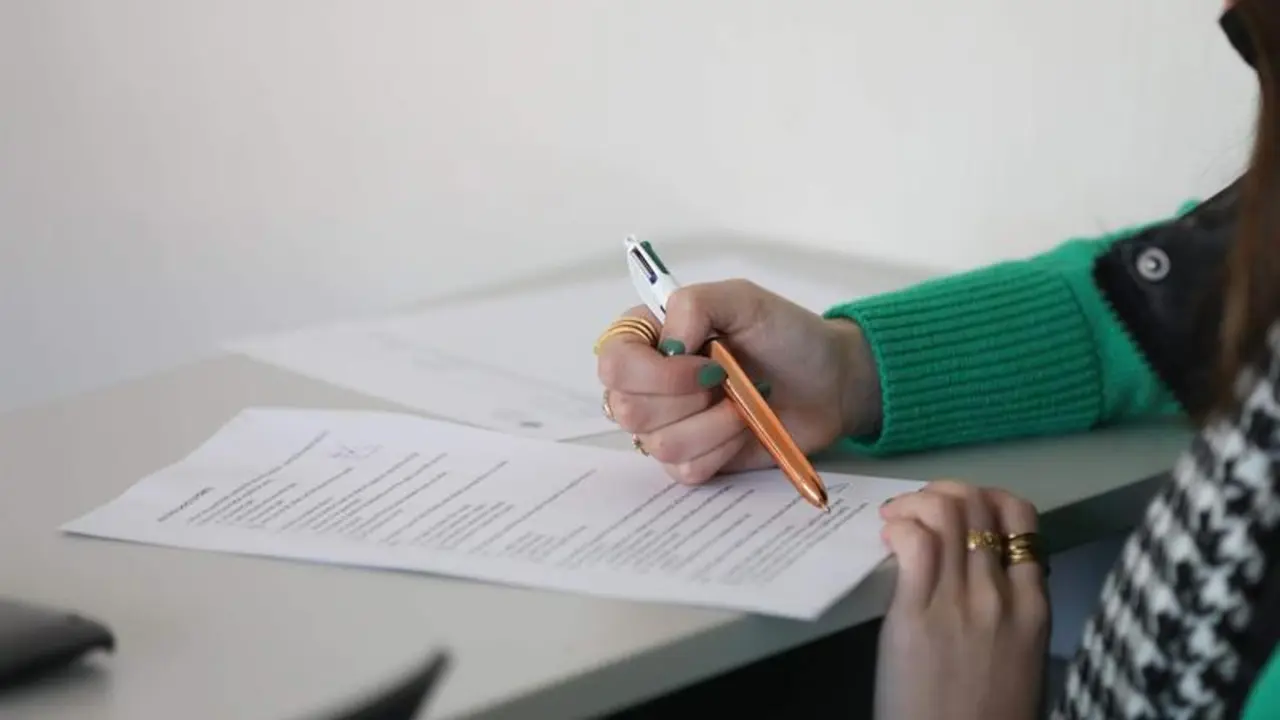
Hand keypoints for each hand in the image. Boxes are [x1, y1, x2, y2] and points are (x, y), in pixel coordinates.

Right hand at [595, 279, 880, 484]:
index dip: (653, 372)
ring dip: (713, 425)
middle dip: (688, 398)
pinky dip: (722, 449)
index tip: (706, 362)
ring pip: (659, 444)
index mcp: (648, 338)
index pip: (613, 363)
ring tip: (742, 403)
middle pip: (627, 409)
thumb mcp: (743, 299)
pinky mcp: (690, 460)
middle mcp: (647, 384)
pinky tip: (742, 427)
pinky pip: (684, 469)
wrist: (829, 383)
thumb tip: (667, 346)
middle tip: (727, 379)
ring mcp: (666, 426)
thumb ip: (694, 304)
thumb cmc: (786, 336)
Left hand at [875, 481, 1048, 719]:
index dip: (986, 498)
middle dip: (943, 493)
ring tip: (895, 519)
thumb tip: (986, 573)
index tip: (960, 509)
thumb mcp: (1022, 657)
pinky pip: (915, 543)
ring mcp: (961, 602)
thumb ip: (1012, 611)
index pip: (1023, 518)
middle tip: (916, 510)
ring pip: (947, 512)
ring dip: (914, 503)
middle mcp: (1002, 594)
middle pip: (979, 504)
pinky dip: (898, 525)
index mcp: (1034, 605)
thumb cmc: (988, 714)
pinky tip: (887, 536)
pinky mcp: (916, 615)